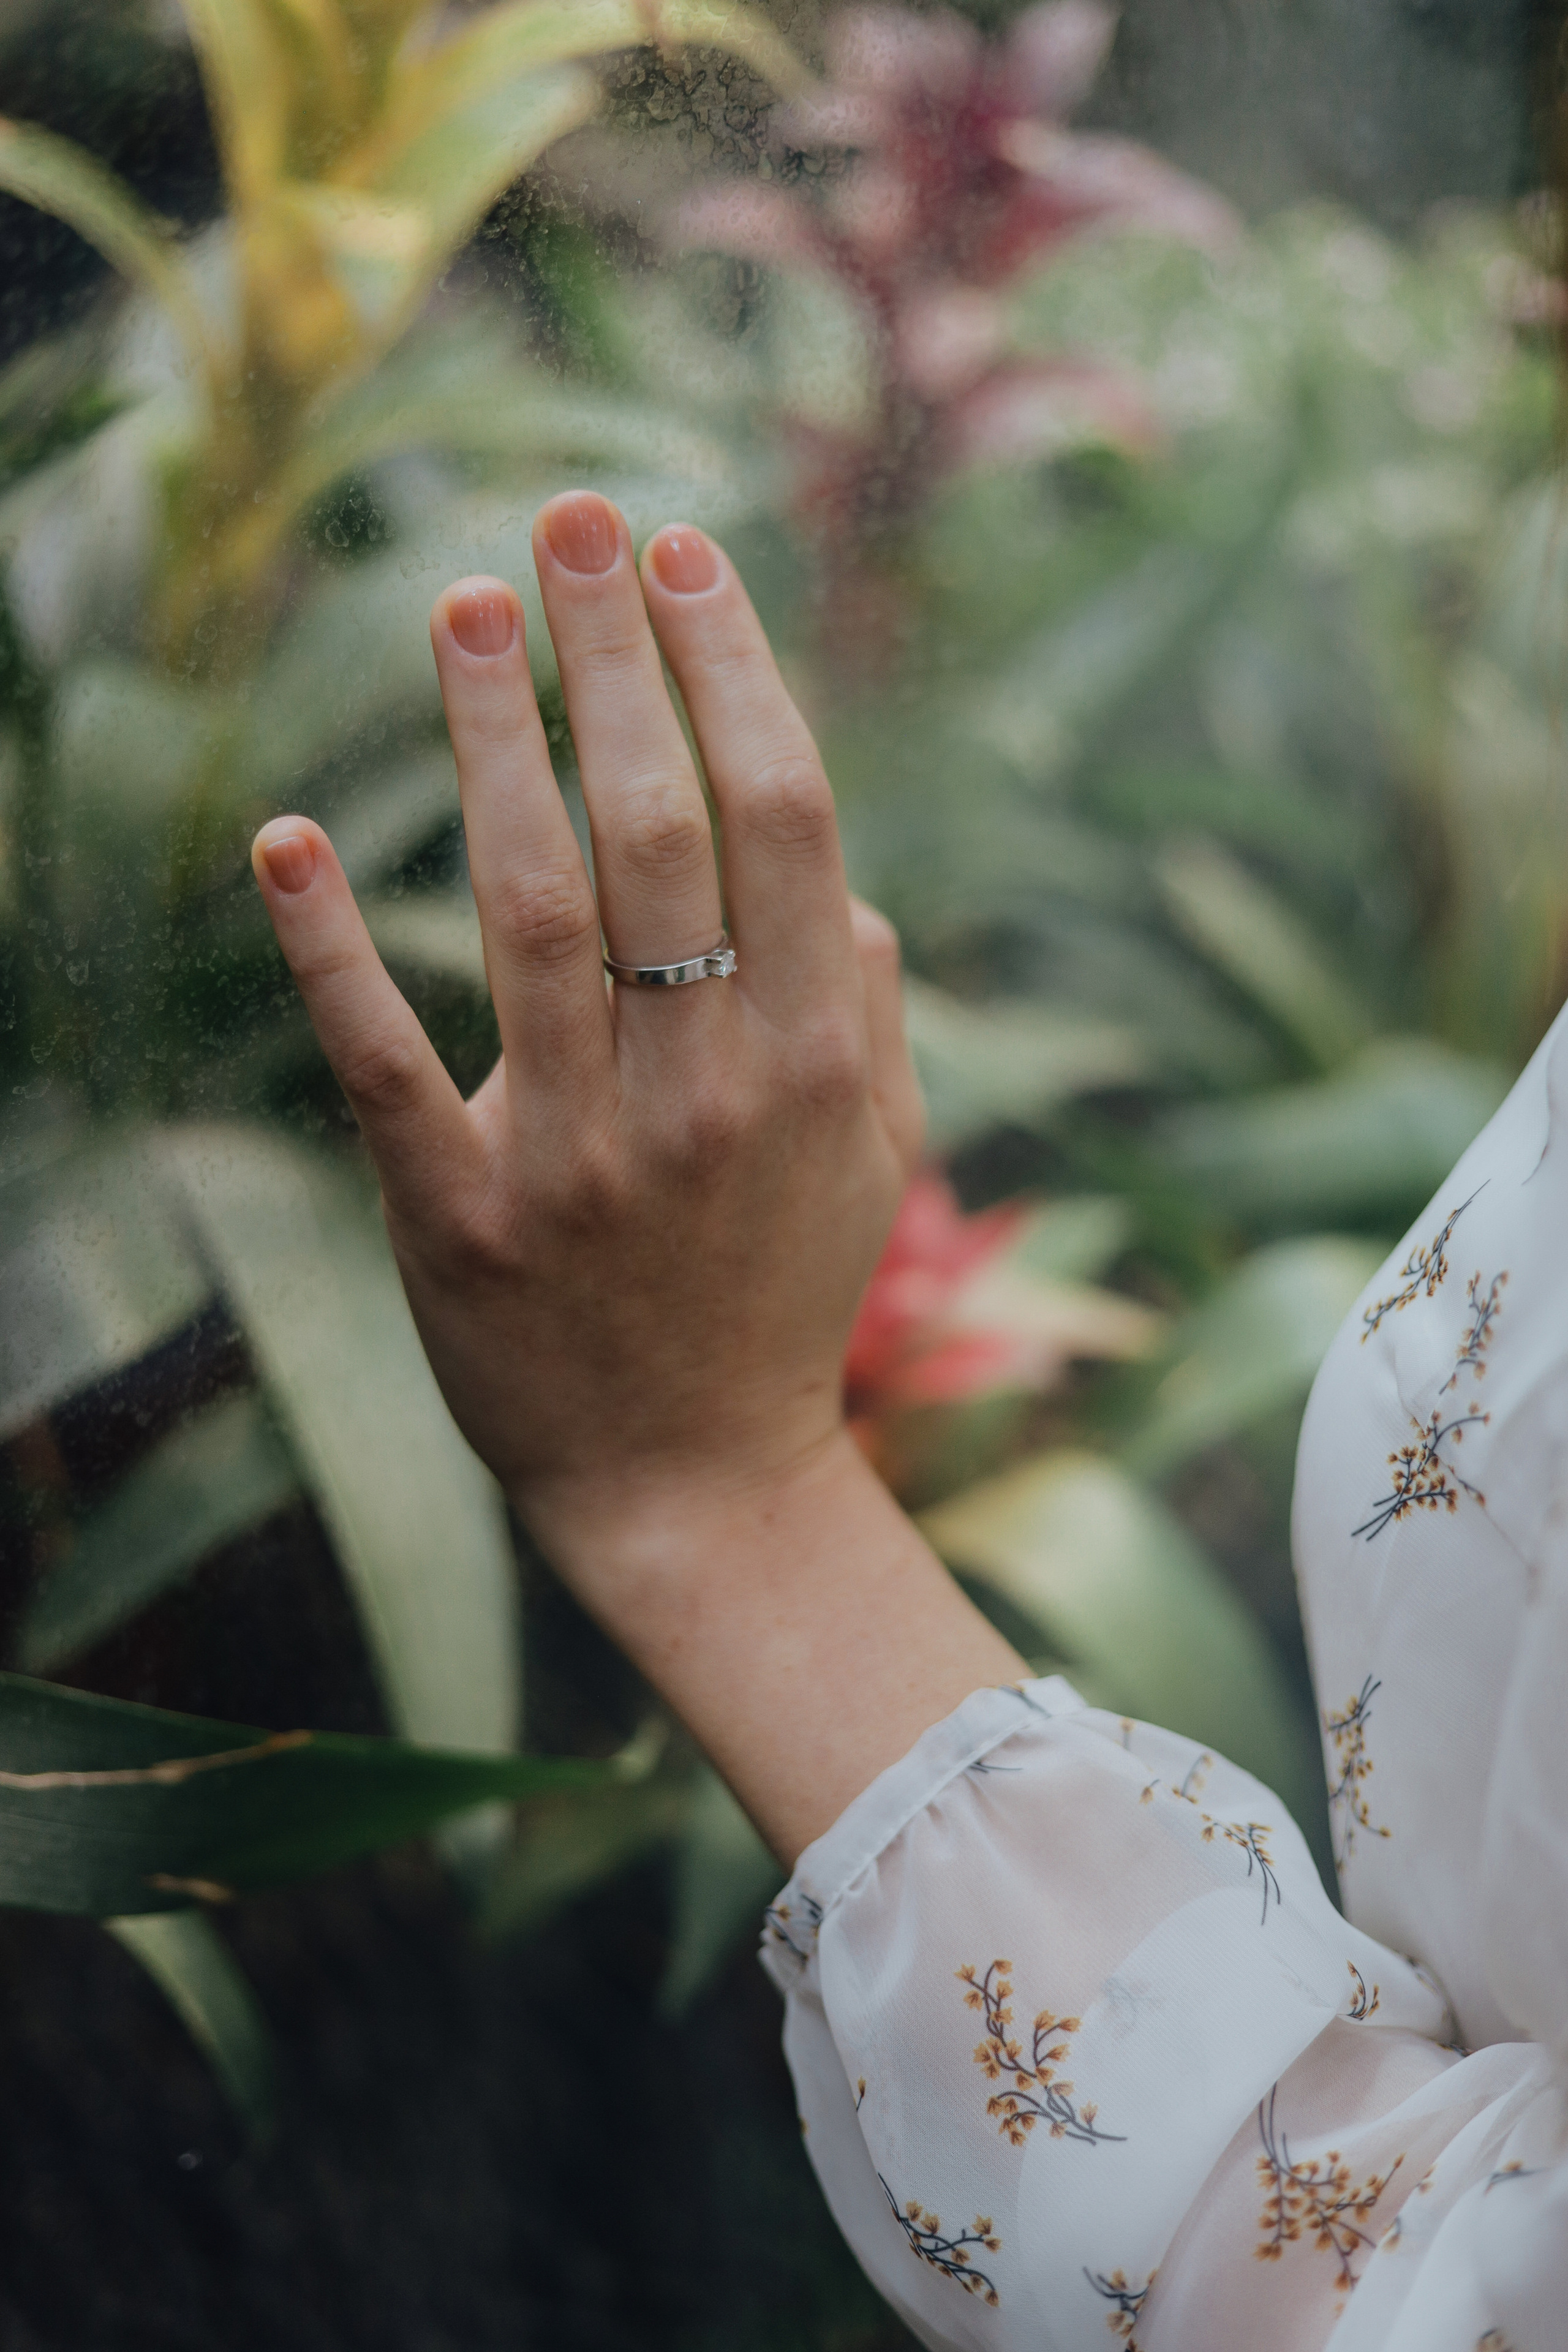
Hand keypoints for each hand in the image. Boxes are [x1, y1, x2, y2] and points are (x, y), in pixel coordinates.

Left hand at [253, 492, 1022, 1859]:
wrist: (699, 1487)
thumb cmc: (783, 1298)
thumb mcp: (874, 1158)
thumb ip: (871, 1015)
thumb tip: (859, 892)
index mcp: (817, 1055)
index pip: (780, 816)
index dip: (729, 670)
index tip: (680, 557)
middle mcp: (706, 1088)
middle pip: (661, 826)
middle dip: (617, 655)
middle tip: (574, 516)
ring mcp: (579, 1155)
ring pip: (532, 909)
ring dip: (491, 741)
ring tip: (461, 604)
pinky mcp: (458, 1222)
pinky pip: (383, 1065)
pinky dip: (329, 951)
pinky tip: (286, 837)